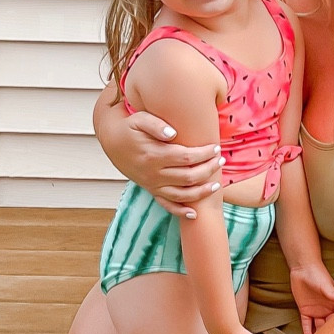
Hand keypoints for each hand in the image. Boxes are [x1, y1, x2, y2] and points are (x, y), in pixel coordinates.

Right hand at [109, 107, 224, 217]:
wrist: (112, 142)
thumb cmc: (130, 128)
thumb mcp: (139, 119)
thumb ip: (155, 125)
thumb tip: (173, 133)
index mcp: (153, 155)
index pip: (185, 157)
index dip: (203, 154)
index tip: (215, 148)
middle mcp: (153, 173)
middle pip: (188, 177)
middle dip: (208, 170)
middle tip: (221, 160)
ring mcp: (152, 184)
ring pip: (181, 195)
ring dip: (201, 192)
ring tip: (216, 185)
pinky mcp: (151, 190)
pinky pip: (166, 205)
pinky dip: (180, 212)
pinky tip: (194, 214)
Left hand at [290, 262, 333, 333]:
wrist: (303, 269)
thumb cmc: (318, 274)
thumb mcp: (325, 285)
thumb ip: (332, 293)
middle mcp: (327, 309)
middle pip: (329, 325)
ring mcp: (316, 311)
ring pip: (318, 327)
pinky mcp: (305, 310)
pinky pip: (307, 323)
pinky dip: (307, 331)